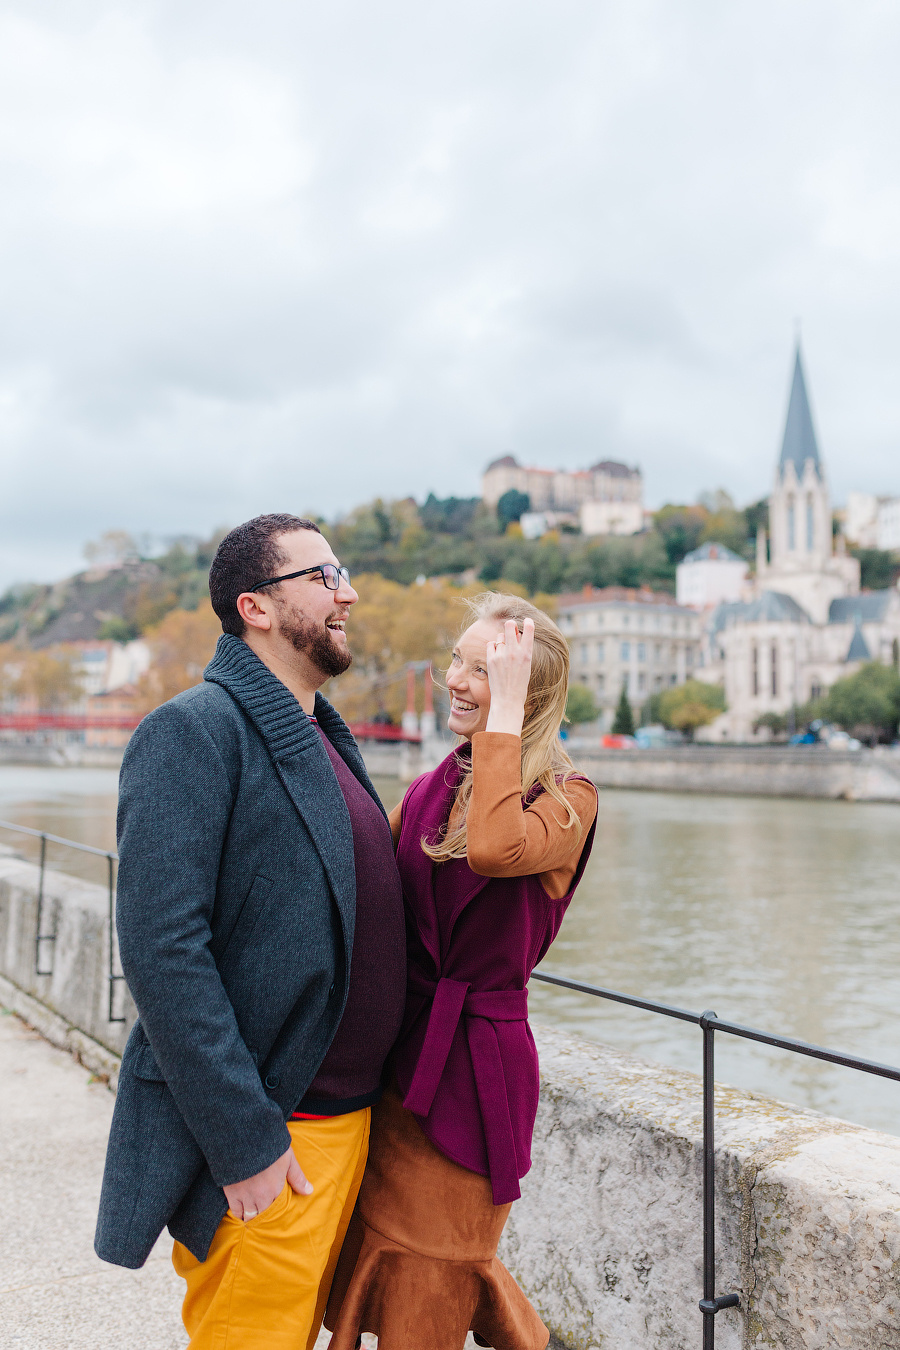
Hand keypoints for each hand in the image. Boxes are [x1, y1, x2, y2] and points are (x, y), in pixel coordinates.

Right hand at [223, 1143, 312, 1221]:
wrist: (243, 1139)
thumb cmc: (269, 1146)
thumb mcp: (288, 1159)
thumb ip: (297, 1177)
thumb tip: (309, 1191)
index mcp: (276, 1189)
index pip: (278, 1210)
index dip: (277, 1213)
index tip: (278, 1215)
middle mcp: (261, 1197)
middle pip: (263, 1217)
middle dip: (265, 1218)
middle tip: (266, 1218)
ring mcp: (245, 1196)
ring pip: (249, 1216)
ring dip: (252, 1218)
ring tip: (255, 1217)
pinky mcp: (232, 1193)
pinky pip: (236, 1211)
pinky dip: (239, 1214)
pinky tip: (243, 1213)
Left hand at [485, 618, 534, 736]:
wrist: (508, 699)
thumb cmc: (519, 684)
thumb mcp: (526, 666)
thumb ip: (522, 650)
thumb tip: (517, 634)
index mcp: (527, 654)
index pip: (529, 630)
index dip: (528, 623)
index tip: (528, 621)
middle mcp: (515, 652)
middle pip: (510, 625)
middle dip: (510, 625)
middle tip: (510, 627)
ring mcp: (502, 655)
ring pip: (500, 636)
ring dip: (502, 640)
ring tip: (504, 652)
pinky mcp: (491, 659)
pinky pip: (490, 644)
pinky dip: (493, 647)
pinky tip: (496, 655)